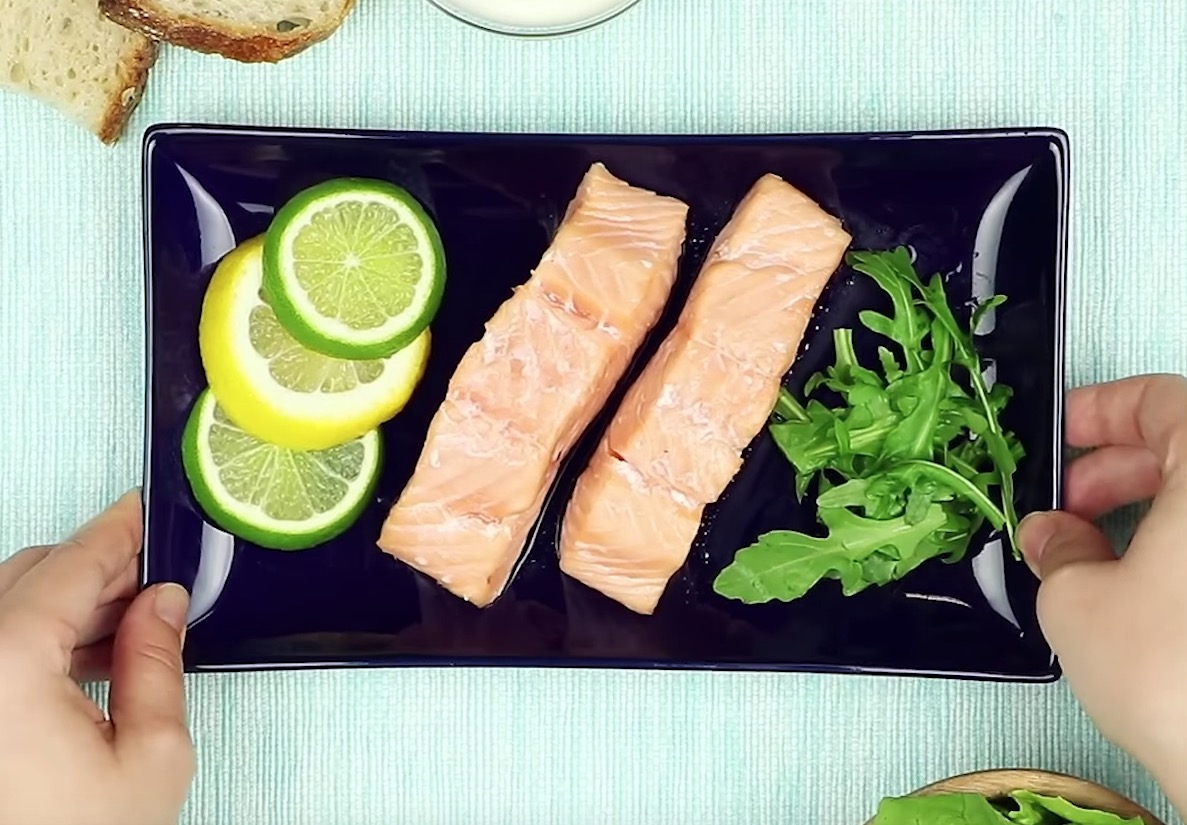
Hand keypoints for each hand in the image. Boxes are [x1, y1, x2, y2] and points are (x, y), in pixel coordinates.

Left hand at [0, 491, 193, 824]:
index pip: (71, 566)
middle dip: (97, 571)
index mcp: (8, 661)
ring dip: (67, 608)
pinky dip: (36, 641)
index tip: (142, 511)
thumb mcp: (149, 756)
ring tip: (128, 633)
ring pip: (7, 609)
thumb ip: (158, 662)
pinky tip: (83, 665)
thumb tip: (162, 605)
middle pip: (31, 576)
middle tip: (154, 582)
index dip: (117, 532)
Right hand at [1018, 374, 1186, 808]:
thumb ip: (1057, 548)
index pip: (1160, 399)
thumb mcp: (1077, 600)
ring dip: (1143, 516)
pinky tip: (1136, 592)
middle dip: (1114, 471)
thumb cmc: (1176, 676)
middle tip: (1066, 506)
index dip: (1100, 409)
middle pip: (1184, 449)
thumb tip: (1050, 533)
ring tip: (1090, 557)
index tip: (1061, 434)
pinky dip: (1177, 554)